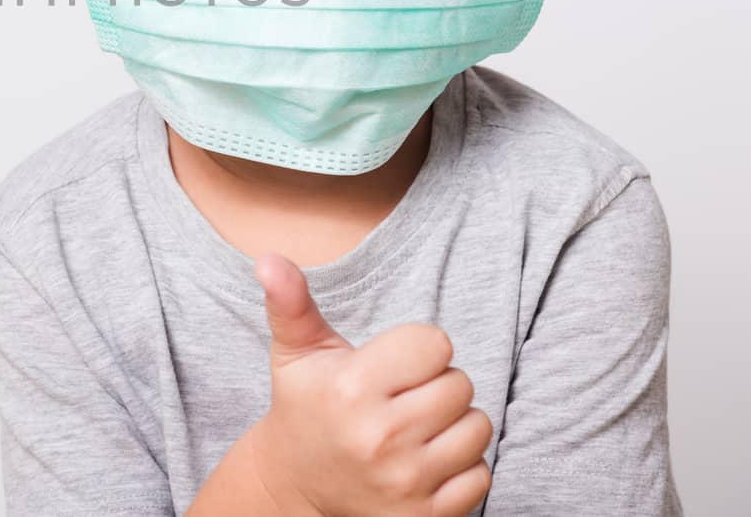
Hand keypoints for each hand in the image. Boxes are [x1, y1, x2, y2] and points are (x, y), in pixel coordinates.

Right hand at [248, 253, 492, 516]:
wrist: (298, 484)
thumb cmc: (307, 405)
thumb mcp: (296, 353)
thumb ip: (291, 302)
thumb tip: (269, 259)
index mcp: (352, 389)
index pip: (436, 343)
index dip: (418, 348)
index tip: (392, 365)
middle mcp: (380, 438)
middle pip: (461, 384)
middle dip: (436, 384)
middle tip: (401, 396)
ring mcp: (406, 481)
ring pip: (477, 427)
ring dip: (454, 424)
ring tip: (416, 426)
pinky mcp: (426, 516)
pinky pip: (482, 475)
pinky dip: (461, 467)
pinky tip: (425, 461)